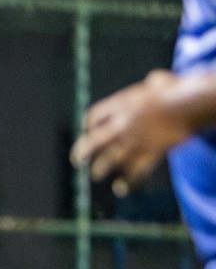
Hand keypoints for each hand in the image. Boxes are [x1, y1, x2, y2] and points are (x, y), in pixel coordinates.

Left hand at [72, 70, 196, 195]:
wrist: (190, 103)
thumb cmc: (179, 90)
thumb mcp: (161, 81)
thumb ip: (153, 83)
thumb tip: (154, 80)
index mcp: (122, 105)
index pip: (95, 115)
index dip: (89, 124)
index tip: (87, 130)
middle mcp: (122, 124)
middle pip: (93, 142)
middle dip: (82, 152)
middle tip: (77, 160)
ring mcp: (133, 141)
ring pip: (108, 161)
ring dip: (100, 170)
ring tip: (97, 174)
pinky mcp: (148, 154)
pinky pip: (133, 173)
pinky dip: (126, 183)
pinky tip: (121, 189)